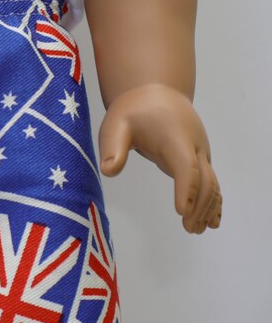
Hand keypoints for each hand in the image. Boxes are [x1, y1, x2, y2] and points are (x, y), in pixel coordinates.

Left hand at [98, 84, 221, 233]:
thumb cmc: (133, 111)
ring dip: (208, 207)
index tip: (182, 211)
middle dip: (199, 205)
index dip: (185, 189)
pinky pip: (211, 180)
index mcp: (175, 138)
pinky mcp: (198, 157)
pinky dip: (213, 200)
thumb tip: (108, 170)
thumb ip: (113, 148)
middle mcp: (194, 146)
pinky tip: (212, 221)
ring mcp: (199, 152)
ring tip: (197, 230)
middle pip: (204, 179)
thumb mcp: (116, 125)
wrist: (155, 92)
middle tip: (189, 229)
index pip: (186, 166)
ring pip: (212, 182)